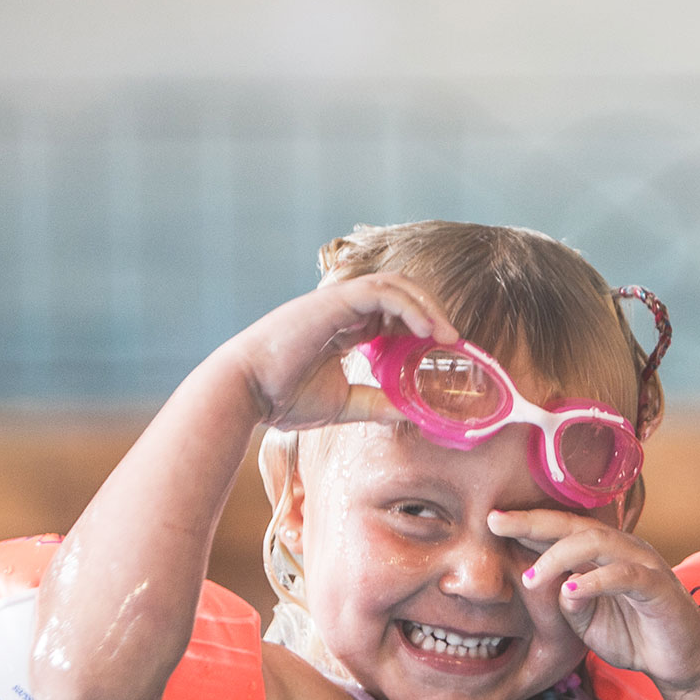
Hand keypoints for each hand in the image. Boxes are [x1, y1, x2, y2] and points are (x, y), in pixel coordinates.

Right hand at [227, 273, 456, 429]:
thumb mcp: (343, 404)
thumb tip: (412, 414)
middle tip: (454, 342)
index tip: (444, 352)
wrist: (244, 393)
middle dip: (431, 313)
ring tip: (447, 336)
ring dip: (427, 306)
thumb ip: (376, 404)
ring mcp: (337, 301)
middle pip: (400, 294)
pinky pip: (382, 291)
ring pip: (395, 285)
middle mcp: (342, 309)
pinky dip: (410, 306)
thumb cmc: (282, 398)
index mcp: (343, 328)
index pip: (393, 314)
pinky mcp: (333, 301)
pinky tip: (427, 330)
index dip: (422, 327)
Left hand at [492, 509, 699, 693]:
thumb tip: (549, 585)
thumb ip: (565, 604)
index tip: (491, 520)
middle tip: (497, 523)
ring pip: (597, 542)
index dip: (527, 524)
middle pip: (574, 525)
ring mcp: (643, 564)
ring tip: (532, 577)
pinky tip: (571, 591)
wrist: (681, 663)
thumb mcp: (586, 623)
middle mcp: (623, 549)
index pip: (561, 530)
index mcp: (604, 553)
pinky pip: (625, 576)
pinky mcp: (659, 587)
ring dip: (559, 556)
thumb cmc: (634, 636)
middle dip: (533, 522)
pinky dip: (595, 581)